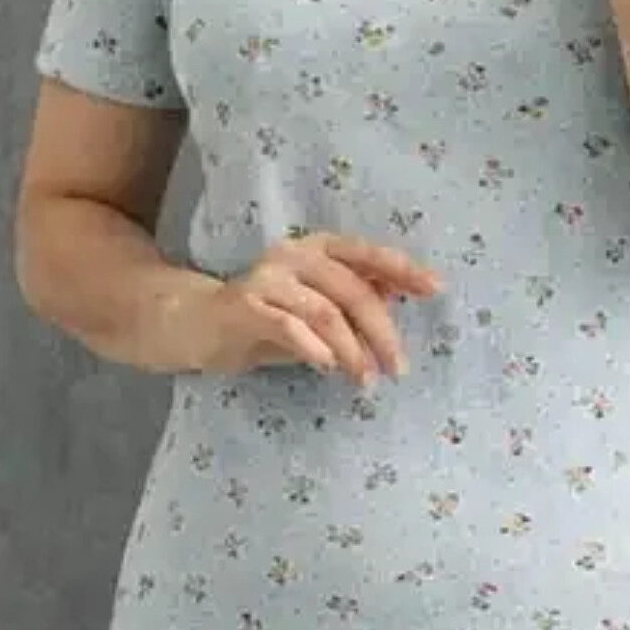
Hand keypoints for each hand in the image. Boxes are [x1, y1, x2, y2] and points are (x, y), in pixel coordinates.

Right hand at [196, 233, 442, 384]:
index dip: (403, 269)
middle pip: (353, 290)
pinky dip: (314, 348)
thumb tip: (399, 298)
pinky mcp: (244, 306)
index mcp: (316, 249)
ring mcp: (267, 278)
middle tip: (399, 368)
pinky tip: (329, 367)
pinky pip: (288, 326)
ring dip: (353, 350)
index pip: (367, 254)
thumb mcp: (315, 309)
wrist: (195, 324)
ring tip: (366, 380)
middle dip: (382, 332)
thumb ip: (351, 303)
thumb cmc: (263, 317)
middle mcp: (294, 255)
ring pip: (325, 312)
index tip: (435, 289)